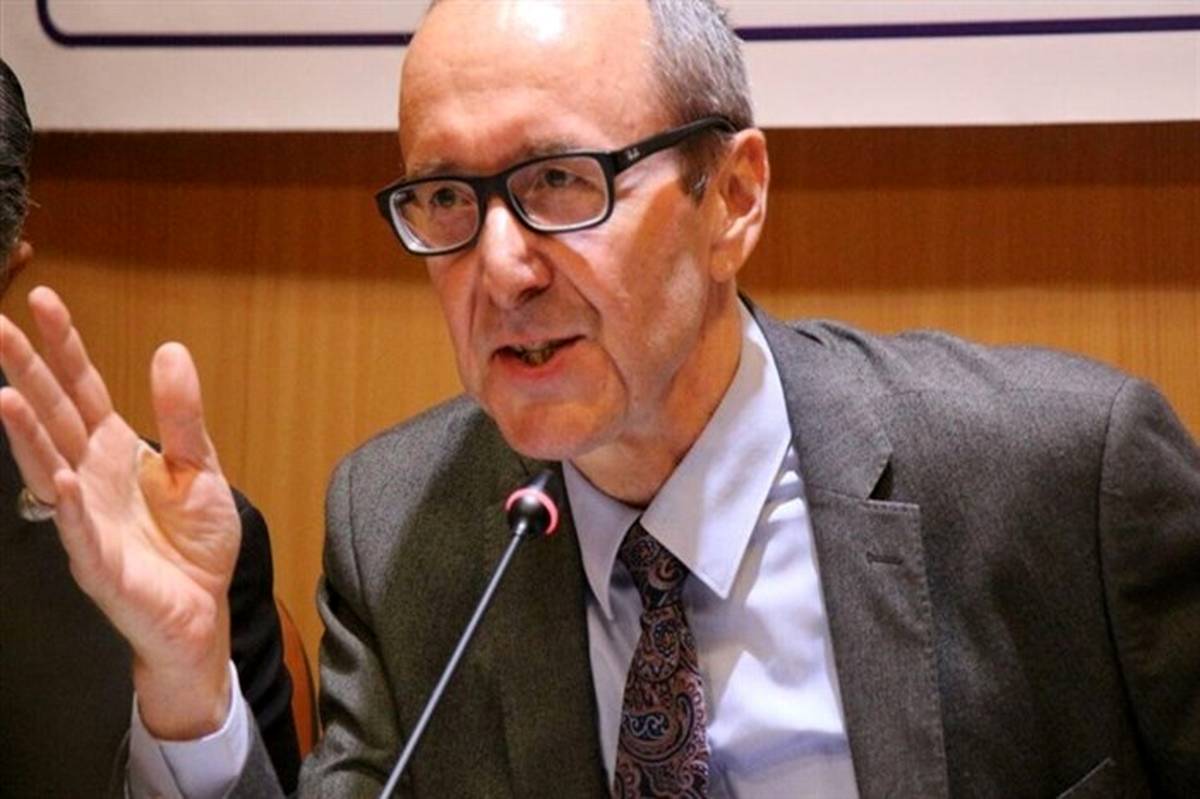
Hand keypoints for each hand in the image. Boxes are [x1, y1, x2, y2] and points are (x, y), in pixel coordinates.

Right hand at [0, 287, 239, 738]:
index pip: (83, 388)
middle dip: (26, 374)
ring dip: (27, 434)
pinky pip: (78, 530)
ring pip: (50, 466)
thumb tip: (170, 349)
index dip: (64, 347)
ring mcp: (87, 517)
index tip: (43, 300)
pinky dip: (68, 505)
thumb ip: (183, 415)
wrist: (203, 608)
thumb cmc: (195, 541)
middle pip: (55, 416)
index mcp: (115, 449)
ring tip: (5, 396)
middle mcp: (90, 476)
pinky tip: (56, 477)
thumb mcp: (200, 466)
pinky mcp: (98, 562)